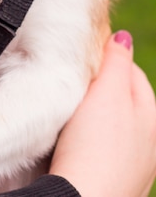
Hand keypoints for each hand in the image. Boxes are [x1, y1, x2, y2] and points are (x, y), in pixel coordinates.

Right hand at [50, 31, 155, 196]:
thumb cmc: (95, 147)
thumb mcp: (108, 93)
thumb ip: (116, 62)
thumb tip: (123, 37)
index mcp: (153, 117)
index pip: (132, 72)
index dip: (107, 59)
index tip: (82, 56)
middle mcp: (150, 144)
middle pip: (124, 100)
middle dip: (103, 88)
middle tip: (74, 82)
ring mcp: (134, 168)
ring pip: (115, 127)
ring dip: (97, 115)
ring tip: (72, 111)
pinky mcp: (115, 184)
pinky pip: (105, 150)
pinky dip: (93, 141)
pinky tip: (76, 143)